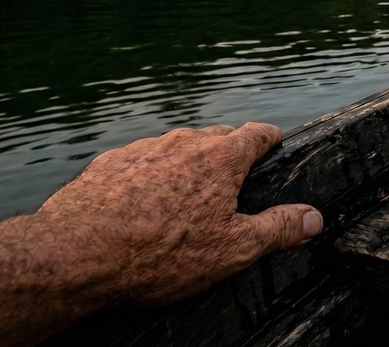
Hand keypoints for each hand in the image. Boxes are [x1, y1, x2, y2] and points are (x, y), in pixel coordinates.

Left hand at [33, 122, 321, 304]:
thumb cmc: (158, 254)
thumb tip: (314, 218)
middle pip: (216, 138)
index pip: (257, 133)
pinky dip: (148, 179)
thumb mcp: (232, 250)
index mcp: (220, 157)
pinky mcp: (107, 164)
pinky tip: (141, 209)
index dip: (270, 140)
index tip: (274, 145)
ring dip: (186, 167)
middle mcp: (182, 142)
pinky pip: (140, 164)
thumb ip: (278, 229)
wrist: (74, 254)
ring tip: (184, 202)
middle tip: (233, 185)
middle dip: (229, 155)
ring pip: (176, 149)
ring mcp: (142, 150)